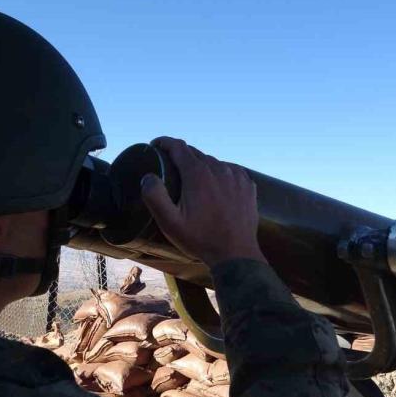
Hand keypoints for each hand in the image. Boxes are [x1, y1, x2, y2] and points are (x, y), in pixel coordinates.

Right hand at [140, 136, 266, 267]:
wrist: (235, 254)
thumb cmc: (200, 239)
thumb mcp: (169, 223)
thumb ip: (155, 196)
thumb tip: (148, 176)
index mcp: (198, 174)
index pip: (178, 146)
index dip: (164, 142)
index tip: (155, 145)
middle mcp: (219, 169)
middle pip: (195, 153)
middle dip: (180, 156)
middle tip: (169, 167)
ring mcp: (236, 176)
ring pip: (213, 162)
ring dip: (200, 166)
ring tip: (192, 180)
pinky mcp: (247, 185)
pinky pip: (230, 171)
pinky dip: (219, 173)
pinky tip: (214, 185)